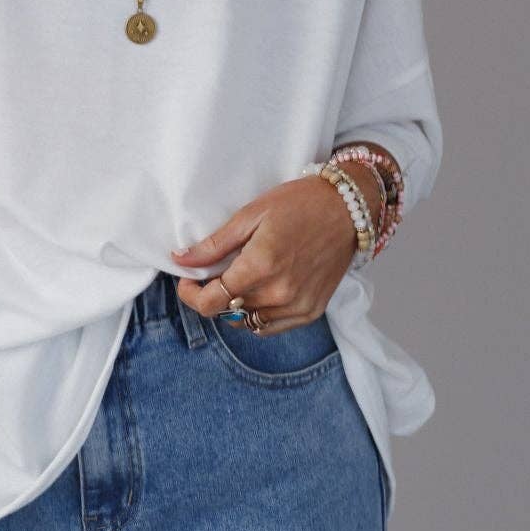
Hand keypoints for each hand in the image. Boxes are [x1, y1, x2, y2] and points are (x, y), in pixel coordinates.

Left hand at [169, 167, 378, 331]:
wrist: (348, 208)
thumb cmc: (299, 204)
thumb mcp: (250, 215)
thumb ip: (214, 244)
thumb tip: (181, 260)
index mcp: (260, 266)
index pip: (210, 303)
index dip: (191, 295)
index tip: (188, 281)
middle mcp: (279, 293)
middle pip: (227, 312)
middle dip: (213, 295)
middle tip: (216, 272)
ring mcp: (298, 306)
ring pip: (248, 322)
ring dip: (235, 307)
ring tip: (240, 280)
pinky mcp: (312, 311)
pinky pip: (272, 327)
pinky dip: (259, 315)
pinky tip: (261, 291)